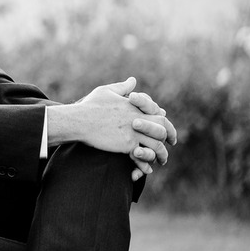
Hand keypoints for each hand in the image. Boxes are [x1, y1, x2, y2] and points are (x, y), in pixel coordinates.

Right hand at [59, 77, 176, 172]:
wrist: (78, 120)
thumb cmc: (89, 105)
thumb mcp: (106, 91)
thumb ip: (122, 87)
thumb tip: (133, 80)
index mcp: (135, 107)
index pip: (159, 115)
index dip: (166, 123)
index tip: (167, 130)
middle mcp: (138, 119)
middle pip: (162, 130)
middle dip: (169, 138)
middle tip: (171, 145)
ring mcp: (134, 133)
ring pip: (156, 145)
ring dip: (160, 155)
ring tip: (161, 161)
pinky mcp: (127, 145)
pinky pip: (143, 157)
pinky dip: (146, 165)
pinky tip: (147, 170)